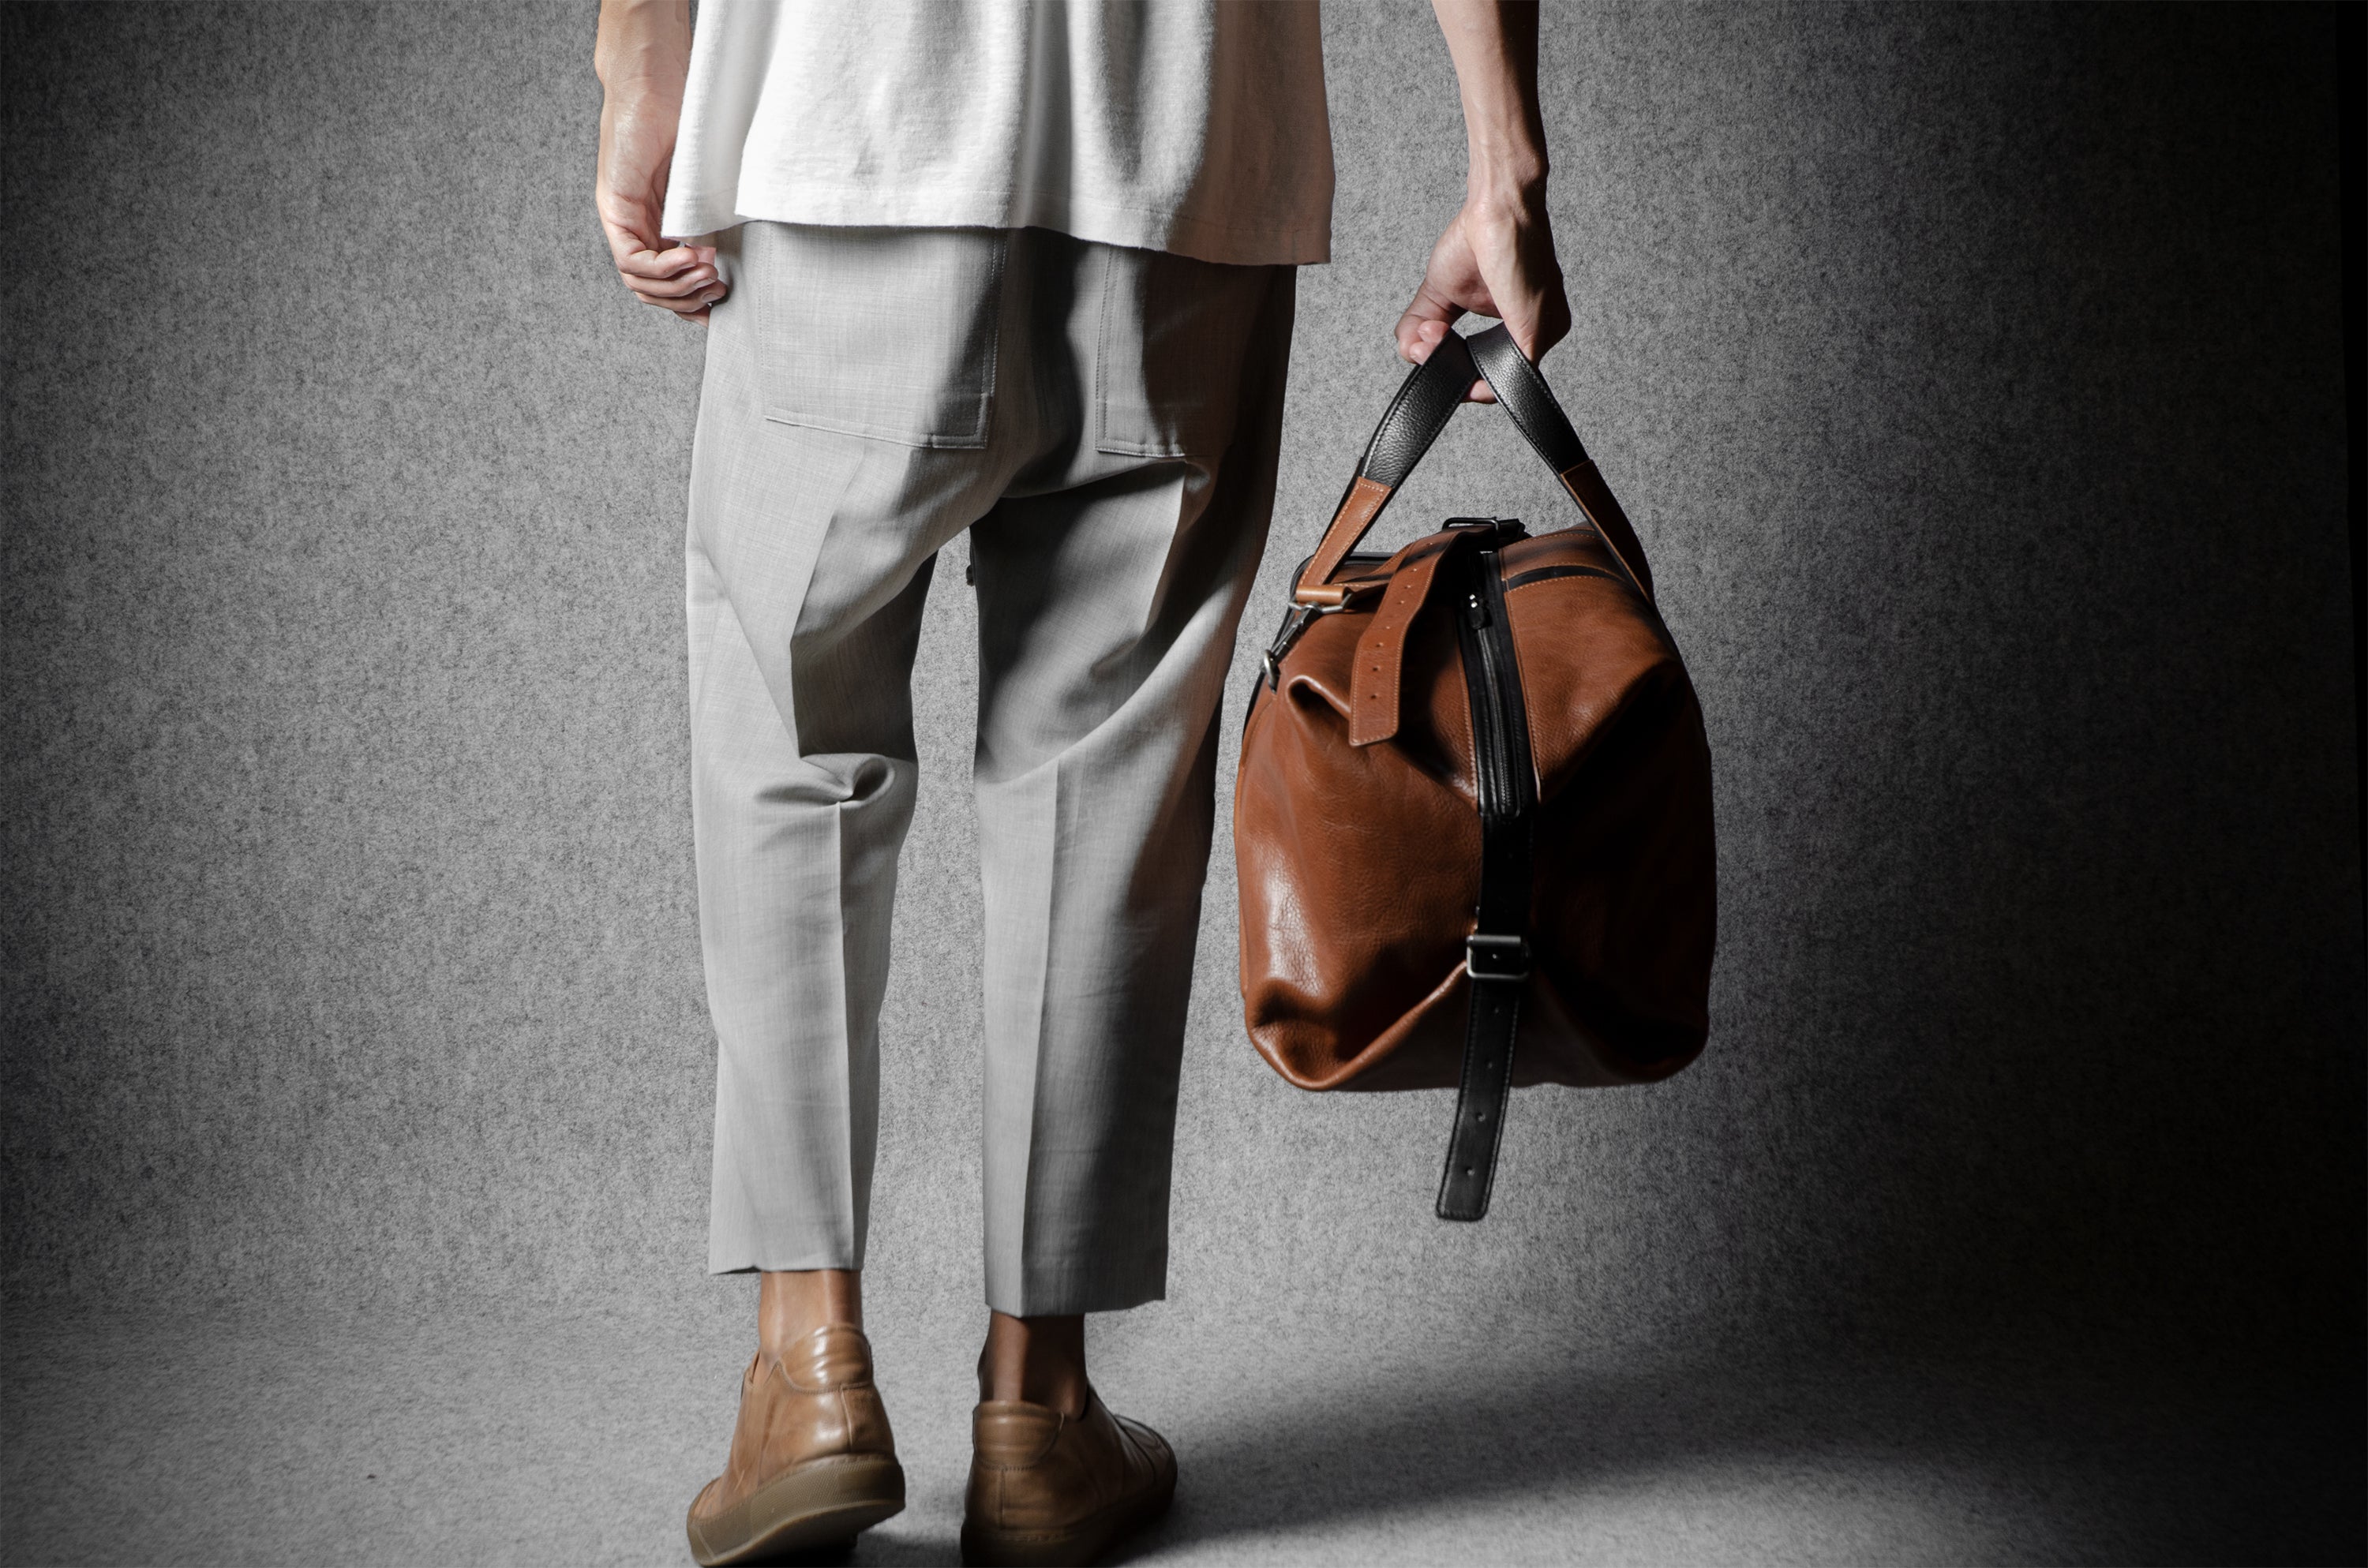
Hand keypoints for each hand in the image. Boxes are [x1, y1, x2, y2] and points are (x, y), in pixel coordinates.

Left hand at [595, 76, 723, 323]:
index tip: (720, 303)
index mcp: (654, 223)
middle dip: (687, 300)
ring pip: (638, 282)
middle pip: (650, 290)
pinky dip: (664, 267)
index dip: (689, 302)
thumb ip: (707, 218)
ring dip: (678, 287)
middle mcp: (633, 224)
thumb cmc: (684, 118)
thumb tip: (728, 256)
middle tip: (718, 289)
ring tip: (710, 273)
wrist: (657, 78)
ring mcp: (621, 216)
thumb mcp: (703, 183)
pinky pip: (631, 258)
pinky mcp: (615, 205)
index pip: (662, 283)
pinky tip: (692, 257)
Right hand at [1394, 190, 1569, 401]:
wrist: (1497, 205)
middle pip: (1488, 380)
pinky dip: (1467, 374)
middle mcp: (1539, 332)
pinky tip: (1441, 343)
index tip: (1425, 343)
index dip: (1450, 368)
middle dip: (1446, 370)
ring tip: (1431, 333)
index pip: (1487, 368)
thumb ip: (1418, 330)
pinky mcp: (1534, 334)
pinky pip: (1504, 378)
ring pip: (1493, 382)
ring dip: (1450, 368)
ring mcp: (1542, 335)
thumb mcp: (1437, 296)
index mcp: (1521, 326)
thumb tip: (1412, 355)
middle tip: (1424, 336)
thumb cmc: (1477, 238)